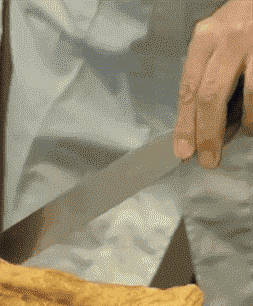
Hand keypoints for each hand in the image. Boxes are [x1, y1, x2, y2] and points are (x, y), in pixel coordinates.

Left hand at [174, 0, 252, 168]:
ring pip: (249, 95)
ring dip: (246, 124)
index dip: (185, 124)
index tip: (183, 150)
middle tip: (208, 158)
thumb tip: (204, 121)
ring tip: (245, 134)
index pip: (188, 88)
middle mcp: (228, 38)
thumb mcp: (219, 39)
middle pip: (210, 95)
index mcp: (205, 38)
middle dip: (208, 133)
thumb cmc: (245, 22)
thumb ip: (210, 73)